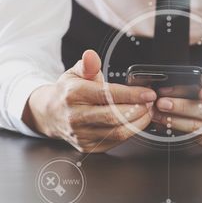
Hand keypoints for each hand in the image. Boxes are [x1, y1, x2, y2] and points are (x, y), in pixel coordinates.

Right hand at [22, 50, 156, 152]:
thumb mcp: (75, 73)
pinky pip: (115, 141)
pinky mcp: (88, 147)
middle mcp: (76, 117)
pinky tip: (136, 121)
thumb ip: (88, 64)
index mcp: (73, 94)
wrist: (50, 114)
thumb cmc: (68, 92)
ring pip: (117, 132)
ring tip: (146, 111)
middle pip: (114, 117)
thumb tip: (91, 55)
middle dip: (138, 110)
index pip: (107, 95)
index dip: (131, 95)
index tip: (148, 93)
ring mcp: (81, 135)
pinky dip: (130, 132)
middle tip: (150, 102)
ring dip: (138, 122)